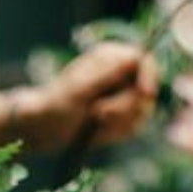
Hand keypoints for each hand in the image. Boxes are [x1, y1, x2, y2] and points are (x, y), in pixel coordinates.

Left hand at [16, 42, 157, 152]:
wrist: (43, 130)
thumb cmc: (54, 105)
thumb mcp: (78, 89)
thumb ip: (106, 75)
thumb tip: (133, 59)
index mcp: (110, 58)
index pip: (143, 60)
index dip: (149, 76)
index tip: (145, 94)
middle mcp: (120, 75)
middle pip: (144, 91)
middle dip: (123, 107)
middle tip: (98, 114)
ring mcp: (122, 97)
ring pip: (140, 112)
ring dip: (117, 123)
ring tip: (93, 122)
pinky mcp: (121, 118)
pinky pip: (131, 129)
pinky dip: (115, 133)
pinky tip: (97, 132)